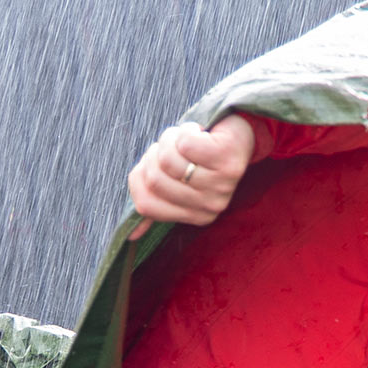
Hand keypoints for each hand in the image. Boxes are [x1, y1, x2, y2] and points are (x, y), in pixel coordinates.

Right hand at [126, 115, 256, 237]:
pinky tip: (198, 132)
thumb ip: (157, 202)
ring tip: (186, 138)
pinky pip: (186, 145)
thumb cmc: (201, 157)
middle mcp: (211, 206)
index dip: (140, 175)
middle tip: (174, 147)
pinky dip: (185, 131)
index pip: (146, 205)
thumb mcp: (178, 182)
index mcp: (197, 216)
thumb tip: (130, 235)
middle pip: (154, 180)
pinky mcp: (228, 161)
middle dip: (155, 154)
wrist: (237, 133)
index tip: (155, 162)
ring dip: (170, 139)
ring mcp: (222, 185)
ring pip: (168, 160)